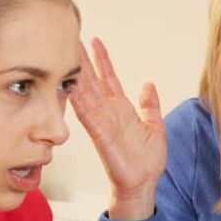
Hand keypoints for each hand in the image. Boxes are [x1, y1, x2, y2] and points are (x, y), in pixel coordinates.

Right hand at [70, 37, 166, 220]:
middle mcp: (108, 113)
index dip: (102, 59)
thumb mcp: (154, 126)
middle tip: (71, 37)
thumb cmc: (147, 160)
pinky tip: (70, 86)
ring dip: (76, 75)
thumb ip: (151, 106)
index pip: (109, 78)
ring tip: (66, 55)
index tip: (94, 40)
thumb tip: (148, 84)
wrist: (143, 183)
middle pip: (91, 80)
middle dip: (82, 59)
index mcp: (121, 109)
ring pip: (85, 93)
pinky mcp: (100, 136)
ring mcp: (102, 123)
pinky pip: (87, 116)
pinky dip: (78, 101)